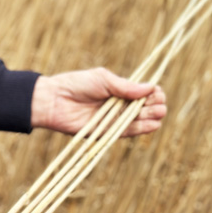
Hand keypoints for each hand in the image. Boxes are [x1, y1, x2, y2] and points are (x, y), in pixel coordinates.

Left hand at [31, 68, 166, 136]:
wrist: (55, 100)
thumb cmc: (77, 84)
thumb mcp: (103, 79)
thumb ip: (126, 86)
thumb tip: (151, 87)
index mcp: (119, 90)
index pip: (144, 93)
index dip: (153, 93)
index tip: (155, 91)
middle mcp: (119, 105)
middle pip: (146, 107)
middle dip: (155, 105)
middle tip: (154, 102)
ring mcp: (115, 119)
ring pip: (141, 120)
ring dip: (151, 117)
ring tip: (157, 111)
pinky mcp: (109, 133)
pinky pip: (129, 132)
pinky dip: (142, 129)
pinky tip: (153, 124)